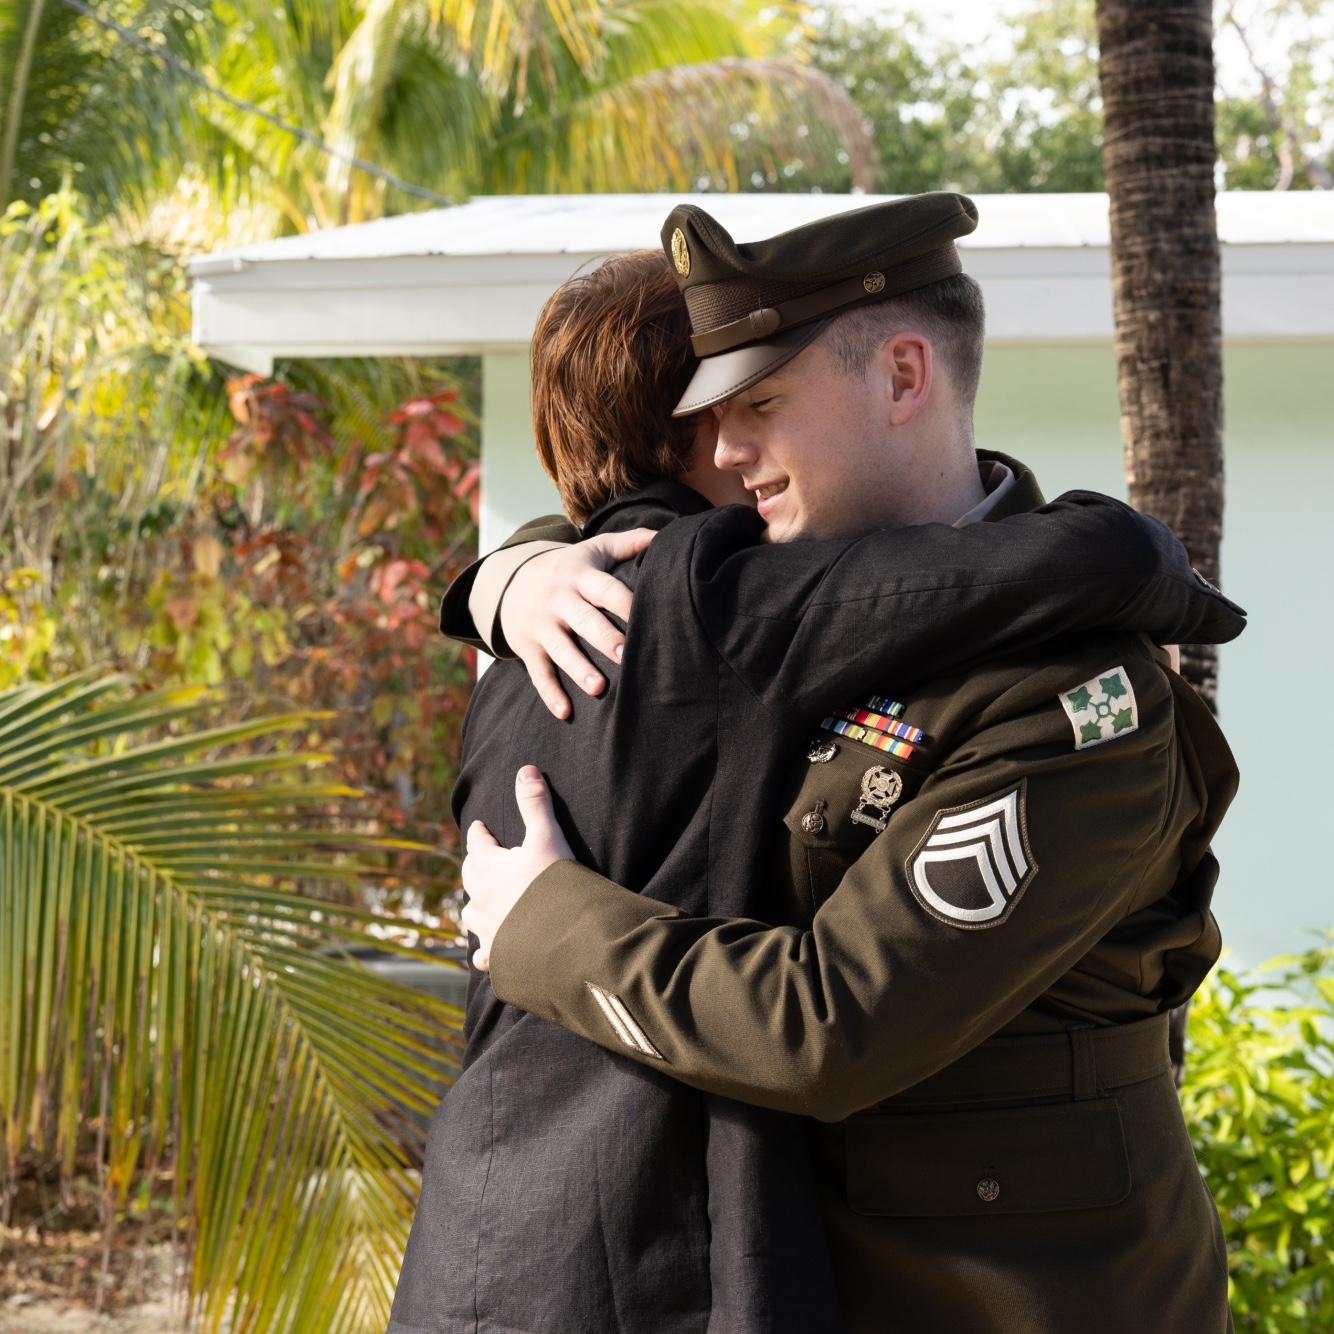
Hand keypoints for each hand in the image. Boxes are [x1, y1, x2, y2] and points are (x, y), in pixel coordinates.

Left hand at [461, 767, 572, 970]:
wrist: (562, 937)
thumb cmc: (554, 884)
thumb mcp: (548, 837)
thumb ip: (536, 804)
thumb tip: (526, 769)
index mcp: (489, 867)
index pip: (477, 843)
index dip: (479, 833)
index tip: (479, 826)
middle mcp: (481, 898)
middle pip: (470, 877)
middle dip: (474, 865)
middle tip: (479, 860)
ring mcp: (487, 928)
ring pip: (470, 914)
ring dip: (476, 905)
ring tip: (482, 904)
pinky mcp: (497, 954)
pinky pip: (483, 954)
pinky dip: (483, 951)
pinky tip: (483, 954)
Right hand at [499, 528, 656, 719]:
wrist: (512, 580)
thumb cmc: (570, 568)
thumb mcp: (594, 549)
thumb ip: (629, 543)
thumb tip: (666, 535)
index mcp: (580, 576)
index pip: (606, 589)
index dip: (626, 602)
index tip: (648, 616)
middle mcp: (559, 600)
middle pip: (584, 620)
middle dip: (605, 639)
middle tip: (627, 656)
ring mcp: (542, 625)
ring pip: (561, 650)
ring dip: (578, 670)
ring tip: (599, 689)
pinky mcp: (528, 648)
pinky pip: (538, 673)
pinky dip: (550, 694)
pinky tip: (565, 713)